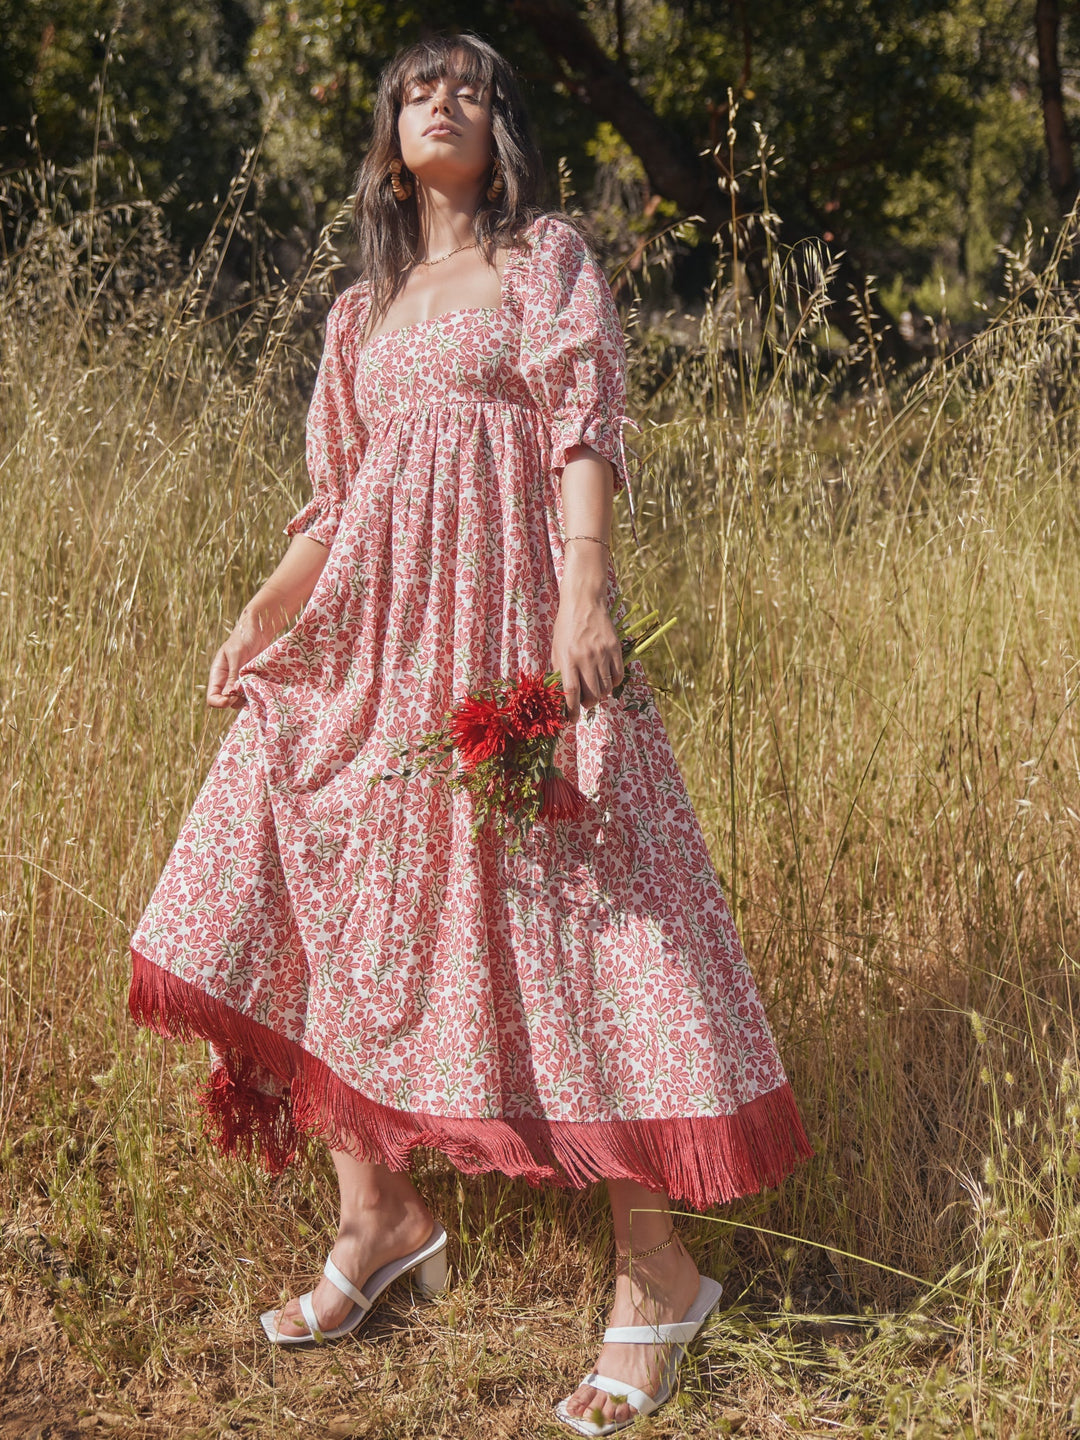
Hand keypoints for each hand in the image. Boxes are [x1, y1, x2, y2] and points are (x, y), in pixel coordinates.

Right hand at [206, 607, 280, 708]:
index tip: (233, 697)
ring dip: (249, 698)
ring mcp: (241, 682)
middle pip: (228, 703)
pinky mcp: (253, 681)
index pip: (212, 698)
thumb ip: (232, 674)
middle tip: (248, 690)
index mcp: (218, 675)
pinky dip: (258, 694)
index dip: (220, 703)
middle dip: (237, 701)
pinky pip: (254, 694)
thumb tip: (228, 695)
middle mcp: (228, 682)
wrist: (259, 630)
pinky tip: (263, 685)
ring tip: (256, 686)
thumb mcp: (236, 655)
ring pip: (242, 701)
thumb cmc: (243, 638)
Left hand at [550, 591, 623, 722]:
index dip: (571, 710)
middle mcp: (586, 658)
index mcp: (568, 658)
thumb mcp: (557, 649)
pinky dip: (613, 683)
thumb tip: (563, 695)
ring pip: (606, 688)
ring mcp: (602, 653)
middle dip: (588, 704)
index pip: (571, 692)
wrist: (584, 603)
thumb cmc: (566, 627)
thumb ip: (561, 671)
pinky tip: (607, 680)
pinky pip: (618, 676)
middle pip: (592, 694)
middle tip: (585, 703)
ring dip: (601, 695)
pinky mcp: (615, 648)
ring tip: (596, 691)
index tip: (571, 720)